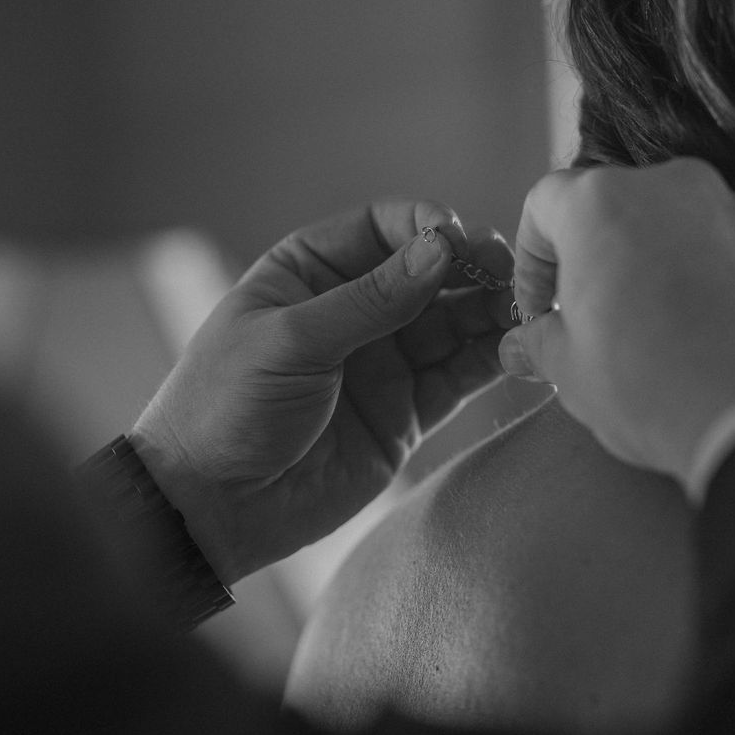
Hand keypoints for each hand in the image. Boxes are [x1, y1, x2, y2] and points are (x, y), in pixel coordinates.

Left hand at [132, 200, 515, 582]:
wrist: (210, 508)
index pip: (381, 228)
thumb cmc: (224, 408)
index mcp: (307, 272)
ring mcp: (381, 362)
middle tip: (510, 274)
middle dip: (472, 268)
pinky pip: (458, 377)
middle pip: (429, 272)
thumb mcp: (291, 341)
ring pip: (452, 323)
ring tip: (525, 311)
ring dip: (491, 313)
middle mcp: (351, 310)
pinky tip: (518, 350)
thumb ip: (370, 300)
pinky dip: (491, 362)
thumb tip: (441, 249)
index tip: (461, 237)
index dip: (426, 225)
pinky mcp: (404, 414)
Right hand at [496, 160, 734, 485]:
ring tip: (656, 334)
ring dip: (655, 267)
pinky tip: (706, 337)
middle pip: (614, 209)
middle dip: (597, 260)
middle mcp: (670, 187)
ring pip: (674, 227)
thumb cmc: (657, 388)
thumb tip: (524, 345)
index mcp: (603, 203)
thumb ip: (540, 343)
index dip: (532, 259)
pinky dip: (709, 280)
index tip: (540, 308)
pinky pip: (726, 250)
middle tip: (593, 322)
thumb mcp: (571, 372)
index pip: (546, 204)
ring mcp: (733, 210)